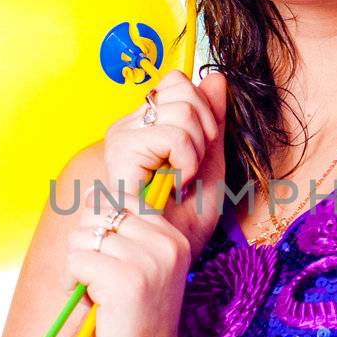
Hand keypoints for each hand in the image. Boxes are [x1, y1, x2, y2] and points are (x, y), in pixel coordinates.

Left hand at [63, 200, 190, 336]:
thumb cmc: (133, 323)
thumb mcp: (136, 268)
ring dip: (76, 265)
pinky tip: (88, 302)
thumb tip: (89, 192)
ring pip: (83, 236)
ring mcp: (148, 261)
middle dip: (83, 243)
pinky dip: (72, 280)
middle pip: (98, 212)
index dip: (99, 225)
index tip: (105, 259)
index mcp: (173, 238)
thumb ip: (119, 231)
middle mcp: (166, 244)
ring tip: (92, 292)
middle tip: (92, 278)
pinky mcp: (125, 280)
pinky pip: (77, 260)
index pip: (121, 198)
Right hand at [98, 68, 228, 264]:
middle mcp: (129, 126)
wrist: (165, 260)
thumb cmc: (183, 225)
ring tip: (182, 181)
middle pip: (182, 87)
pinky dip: (188, 162)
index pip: (178, 82)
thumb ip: (214, 123)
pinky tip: (175, 186)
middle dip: (205, 130)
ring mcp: (122, 138)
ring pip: (182, 108)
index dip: (203, 111)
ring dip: (197, 151)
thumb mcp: (211, 166)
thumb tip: (216, 76)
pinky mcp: (121, 154)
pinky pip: (174, 134)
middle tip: (192, 170)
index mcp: (147, 125)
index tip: (200, 153)